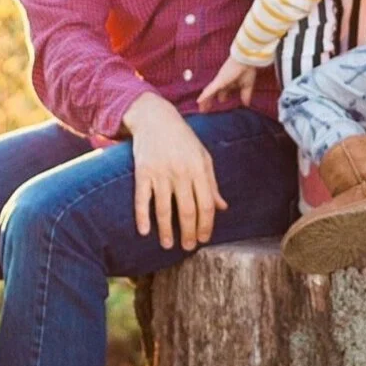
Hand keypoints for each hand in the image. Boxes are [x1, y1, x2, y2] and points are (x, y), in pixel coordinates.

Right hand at [123, 91, 226, 250]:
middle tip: (188, 247)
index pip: (206, 204)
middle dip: (189, 233)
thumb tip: (222, 208)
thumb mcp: (203, 156)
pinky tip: (144, 231)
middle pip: (187, 210)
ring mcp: (161, 172)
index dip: (206, 225)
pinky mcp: (142, 171)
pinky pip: (142, 199)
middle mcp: (181, 172)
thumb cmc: (183, 139)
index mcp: (199, 169)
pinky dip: (142, 216)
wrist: (155, 117)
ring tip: (168, 245)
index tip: (204, 239)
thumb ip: (212, 183)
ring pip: (165, 209)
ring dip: (166, 230)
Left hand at [196, 52, 257, 110]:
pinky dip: (204, 96)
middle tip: (206, 109)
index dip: (222, 98)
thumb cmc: (247, 69)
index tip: (220, 103)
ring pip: (209, 93)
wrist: (245, 60)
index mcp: (230, 82)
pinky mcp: (218, 81)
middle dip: (210, 101)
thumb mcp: (247, 85)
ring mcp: (219, 81)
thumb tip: (246, 104)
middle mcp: (222, 82)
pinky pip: (209, 90)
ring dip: (205, 101)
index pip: (224, 92)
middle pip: (214, 93)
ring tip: (201, 109)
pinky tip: (199, 101)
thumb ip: (245, 94)